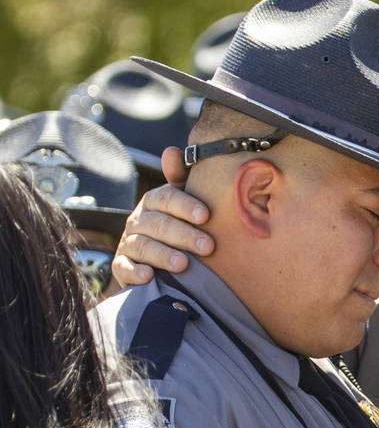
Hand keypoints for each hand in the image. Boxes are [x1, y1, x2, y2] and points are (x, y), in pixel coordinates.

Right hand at [111, 148, 212, 285]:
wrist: (158, 259)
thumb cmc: (180, 224)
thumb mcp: (183, 201)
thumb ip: (181, 178)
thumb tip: (171, 151)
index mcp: (155, 202)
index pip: (166, 198)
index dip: (185, 206)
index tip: (206, 216)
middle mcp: (139, 220)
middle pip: (159, 224)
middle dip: (183, 235)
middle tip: (208, 246)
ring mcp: (129, 242)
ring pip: (143, 246)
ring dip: (163, 254)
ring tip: (184, 264)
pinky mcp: (122, 265)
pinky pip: (124, 268)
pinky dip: (135, 272)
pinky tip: (149, 276)